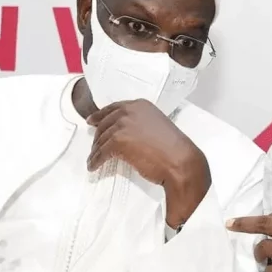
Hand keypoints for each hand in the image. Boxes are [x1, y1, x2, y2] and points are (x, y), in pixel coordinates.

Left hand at [86, 99, 210, 226]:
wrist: (179, 160)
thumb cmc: (173, 148)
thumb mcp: (157, 126)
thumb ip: (140, 124)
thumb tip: (128, 133)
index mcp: (141, 105)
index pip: (114, 108)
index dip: (100, 116)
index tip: (92, 121)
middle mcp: (130, 112)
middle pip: (105, 123)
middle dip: (97, 135)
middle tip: (94, 144)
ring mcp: (123, 126)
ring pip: (102, 139)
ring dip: (96, 151)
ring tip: (93, 158)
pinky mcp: (118, 142)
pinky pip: (101, 152)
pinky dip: (95, 160)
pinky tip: (94, 166)